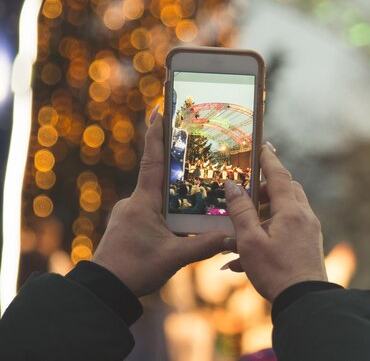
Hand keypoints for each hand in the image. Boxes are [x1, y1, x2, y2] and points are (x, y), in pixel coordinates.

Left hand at [92, 106, 228, 296]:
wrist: (104, 290)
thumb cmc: (134, 269)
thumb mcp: (174, 258)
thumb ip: (204, 246)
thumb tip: (233, 237)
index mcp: (144, 202)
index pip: (153, 161)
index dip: (157, 135)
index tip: (158, 110)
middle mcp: (135, 202)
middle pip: (159, 175)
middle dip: (174, 162)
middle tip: (191, 147)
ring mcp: (131, 214)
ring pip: (158, 197)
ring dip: (174, 193)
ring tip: (194, 193)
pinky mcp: (130, 226)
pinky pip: (153, 211)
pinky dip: (168, 211)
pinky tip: (181, 223)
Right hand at [223, 144, 326, 301]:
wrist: (304, 302)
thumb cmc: (276, 271)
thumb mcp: (250, 241)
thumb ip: (241, 211)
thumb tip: (232, 185)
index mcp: (291, 211)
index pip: (279, 175)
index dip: (268, 159)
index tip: (262, 145)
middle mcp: (304, 216)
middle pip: (286, 191)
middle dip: (264, 189)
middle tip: (246, 194)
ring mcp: (309, 231)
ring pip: (285, 212)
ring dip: (262, 217)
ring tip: (237, 235)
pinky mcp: (308, 245)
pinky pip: (287, 231)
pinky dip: (268, 235)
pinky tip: (241, 260)